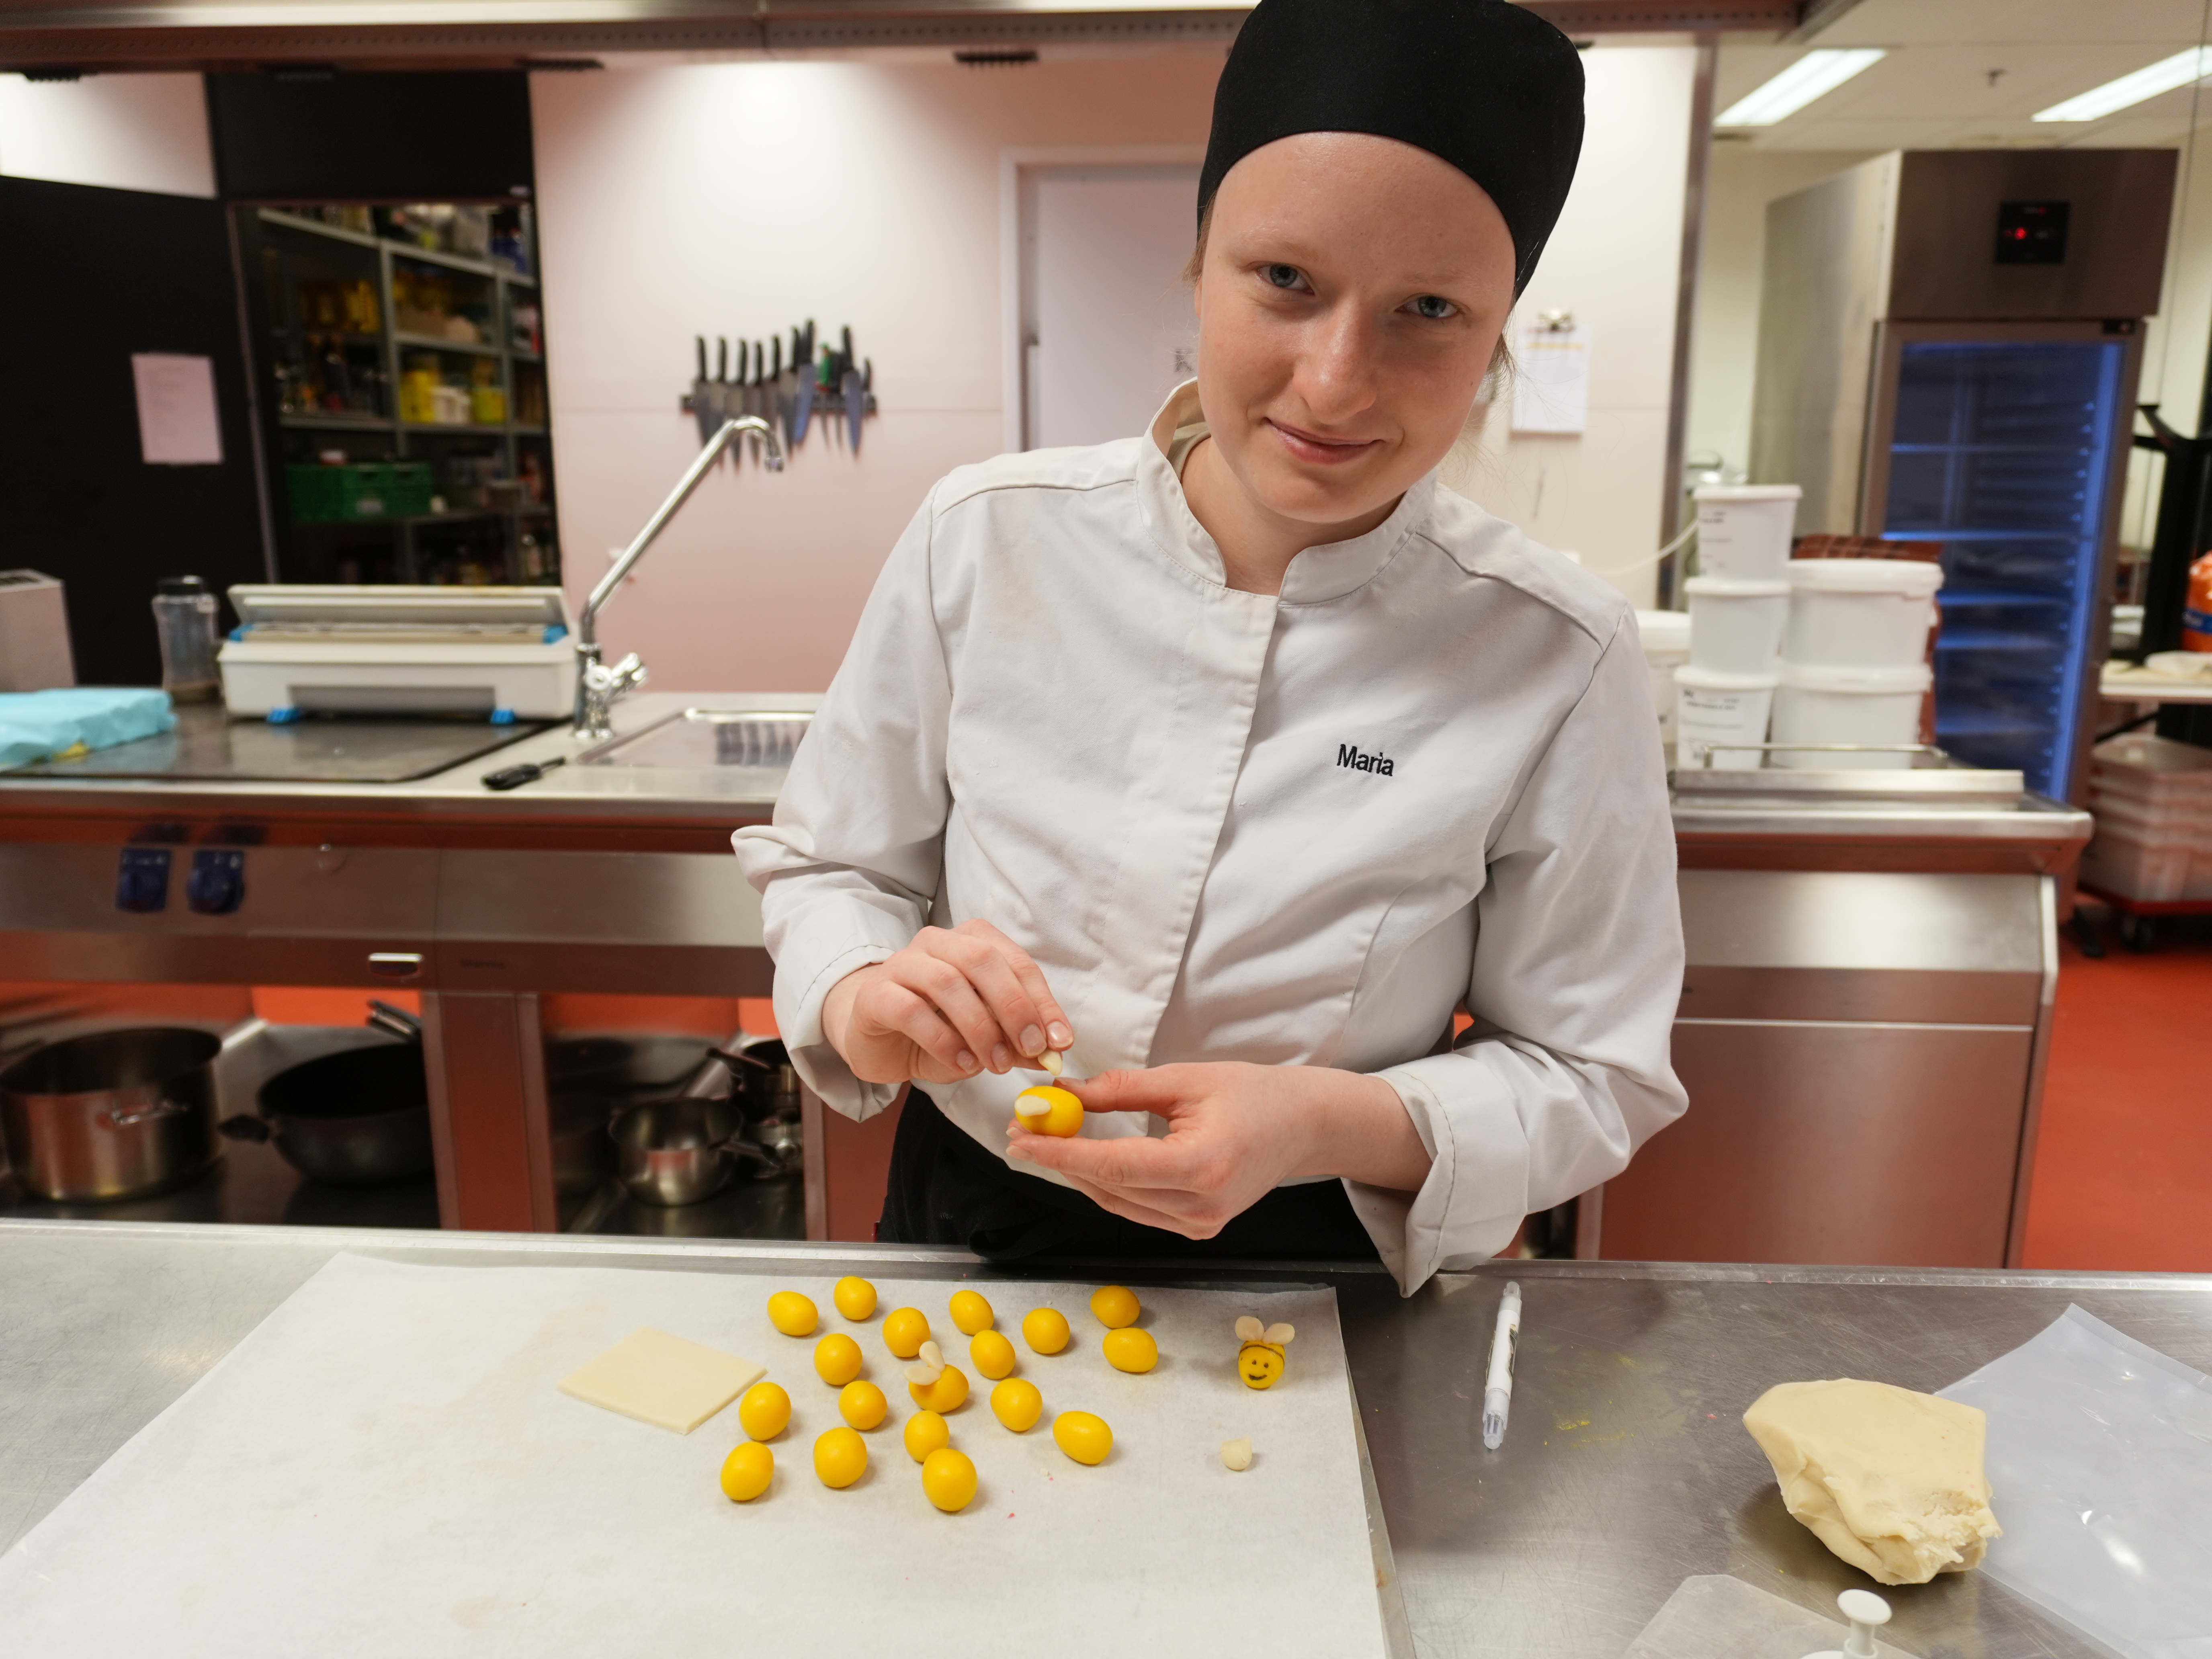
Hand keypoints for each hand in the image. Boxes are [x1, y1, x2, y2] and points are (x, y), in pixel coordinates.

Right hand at [822, 919, 1073, 1086]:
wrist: (878, 1040)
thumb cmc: (938, 1031)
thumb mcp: (987, 1037)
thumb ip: (1019, 1041)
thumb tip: (1055, 1052)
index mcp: (971, 941)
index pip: (1016, 962)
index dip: (1043, 1001)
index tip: (1060, 1041)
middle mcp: (936, 943)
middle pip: (982, 959)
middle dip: (1013, 1006)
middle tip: (1030, 1049)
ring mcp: (901, 964)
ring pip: (947, 981)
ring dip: (980, 1027)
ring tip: (995, 1064)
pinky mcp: (875, 995)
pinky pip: (911, 1010)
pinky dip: (943, 1040)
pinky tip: (961, 1064)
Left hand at [1005, 1062, 1428, 1238]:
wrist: (1305, 1127)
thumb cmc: (1254, 1094)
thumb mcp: (1184, 1079)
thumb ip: (1120, 1090)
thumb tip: (1063, 1093)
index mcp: (1201, 1165)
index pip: (1112, 1166)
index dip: (1060, 1153)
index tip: (1021, 1136)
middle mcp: (1201, 1205)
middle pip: (1108, 1188)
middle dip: (1060, 1161)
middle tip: (1024, 1130)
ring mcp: (1201, 1223)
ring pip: (1117, 1204)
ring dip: (1078, 1174)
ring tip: (1045, 1140)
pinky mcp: (1199, 1227)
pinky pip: (1137, 1209)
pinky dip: (1107, 1185)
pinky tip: (1085, 1160)